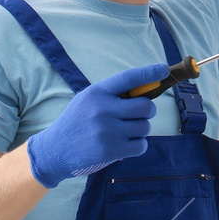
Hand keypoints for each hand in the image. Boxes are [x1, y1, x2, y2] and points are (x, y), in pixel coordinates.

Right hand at [25, 63, 170, 187]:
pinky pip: (141, 145)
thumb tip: (149, 89)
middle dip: (147, 111)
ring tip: (122, 133)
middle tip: (136, 116)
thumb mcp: (89, 100)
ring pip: (145, 127)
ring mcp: (107, 130)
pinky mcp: (110, 150)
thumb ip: (114, 94)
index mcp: (97, 92)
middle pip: (146, 106)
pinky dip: (137, 145)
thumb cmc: (78, 122)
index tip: (164, 69)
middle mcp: (102, 109)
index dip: (149, 73)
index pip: (128, 78)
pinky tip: (123, 145)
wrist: (54, 150)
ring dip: (140, 130)